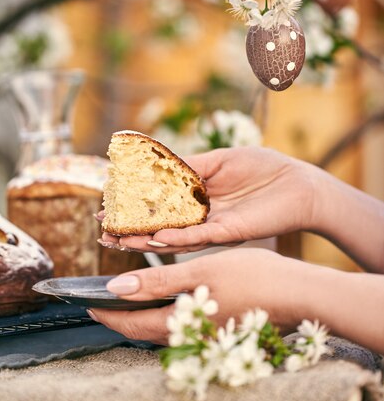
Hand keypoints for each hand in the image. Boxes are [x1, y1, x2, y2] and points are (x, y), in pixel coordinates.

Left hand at [89, 248, 307, 344]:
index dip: (106, 314)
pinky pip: (182, 324)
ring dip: (143, 313)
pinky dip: (166, 311)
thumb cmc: (253, 278)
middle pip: (144, 331)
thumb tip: (116, 288)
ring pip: (163, 329)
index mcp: (182, 324)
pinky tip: (169, 296)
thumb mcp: (201, 271)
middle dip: (121, 316)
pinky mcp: (220, 331)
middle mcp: (191, 338)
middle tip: (103, 300)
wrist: (300, 294)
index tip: (87, 303)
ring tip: (130, 295)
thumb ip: (158, 281)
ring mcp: (207, 337)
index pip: (131, 324)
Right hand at [100, 146, 315, 253]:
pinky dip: (177, 239)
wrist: (299, 184)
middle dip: (130, 231)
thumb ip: (189, 165)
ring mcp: (212, 227)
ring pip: (173, 237)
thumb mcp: (219, 160)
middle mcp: (200, 217)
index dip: (133, 207)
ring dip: (145, 240)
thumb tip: (156, 165)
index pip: (157, 205)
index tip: (107, 206)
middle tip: (102, 233)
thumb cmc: (263, 168)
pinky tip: (155, 238)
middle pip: (159, 226)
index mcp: (196, 198)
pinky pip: (199, 238)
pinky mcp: (229, 233)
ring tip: (118, 241)